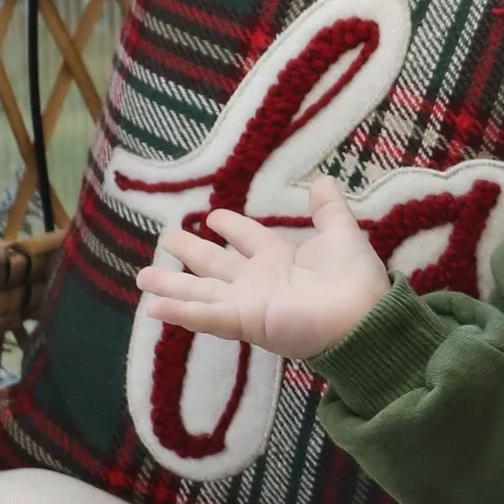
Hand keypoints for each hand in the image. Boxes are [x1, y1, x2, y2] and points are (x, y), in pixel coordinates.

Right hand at [135, 177, 389, 360]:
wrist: (361, 316)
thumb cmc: (354, 278)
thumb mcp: (342, 234)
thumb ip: (329, 209)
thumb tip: (322, 180)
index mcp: (279, 258)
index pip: (248, 238)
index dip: (232, 227)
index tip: (213, 216)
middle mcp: (257, 280)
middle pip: (215, 263)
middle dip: (190, 251)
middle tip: (166, 238)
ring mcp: (247, 302)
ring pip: (200, 291)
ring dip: (171, 286)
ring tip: (142, 278)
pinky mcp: (245, 322)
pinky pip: (208, 316)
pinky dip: (182, 313)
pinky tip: (155, 308)